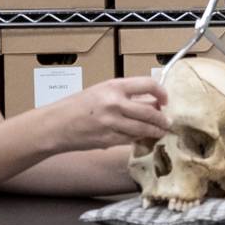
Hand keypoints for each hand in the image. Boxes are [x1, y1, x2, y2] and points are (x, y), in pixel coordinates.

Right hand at [49, 74, 170, 151]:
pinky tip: (143, 138)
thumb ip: (124, 95)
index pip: (148, 84)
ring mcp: (112, 123)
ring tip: (161, 132)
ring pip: (143, 129)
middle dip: (163, 119)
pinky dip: (139, 139)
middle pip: (150, 111)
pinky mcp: (109, 140)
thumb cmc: (77, 106)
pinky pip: (131, 140)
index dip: (161, 92)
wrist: (56, 124)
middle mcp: (115, 103)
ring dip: (155, 131)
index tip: (165, 100)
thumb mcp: (101, 92)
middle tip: (168, 122)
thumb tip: (150, 101)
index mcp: (113, 87)